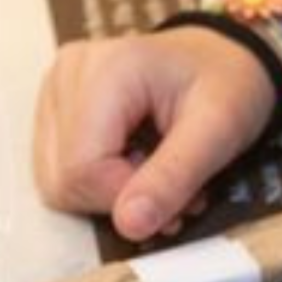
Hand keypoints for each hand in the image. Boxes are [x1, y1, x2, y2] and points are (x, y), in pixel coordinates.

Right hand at [33, 28, 277, 241]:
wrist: (222, 55)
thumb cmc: (228, 83)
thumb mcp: (219, 131)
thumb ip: (173, 178)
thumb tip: (129, 225)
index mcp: (104, 71)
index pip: (82, 169)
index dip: (124, 199)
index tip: (176, 201)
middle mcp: (66, 75)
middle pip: (61, 177)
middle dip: (117, 198)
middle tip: (170, 188)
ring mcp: (54, 88)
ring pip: (54, 177)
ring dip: (106, 191)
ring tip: (151, 170)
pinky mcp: (53, 103)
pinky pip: (57, 164)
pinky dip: (95, 178)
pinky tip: (129, 159)